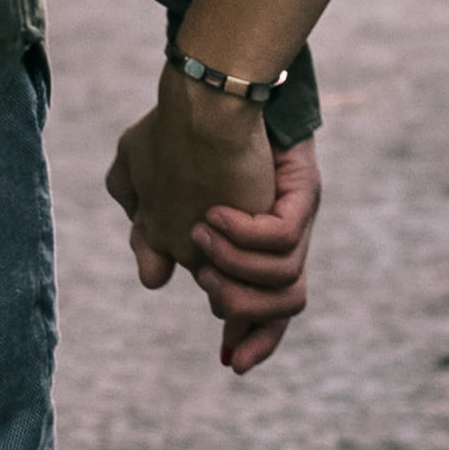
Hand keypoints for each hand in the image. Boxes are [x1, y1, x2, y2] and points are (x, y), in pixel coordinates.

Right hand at [107, 87, 318, 373]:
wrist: (202, 86)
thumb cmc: (174, 130)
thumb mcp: (147, 192)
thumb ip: (148, 237)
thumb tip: (154, 280)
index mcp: (249, 242)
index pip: (264, 306)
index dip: (252, 339)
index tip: (230, 364)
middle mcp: (281, 235)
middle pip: (284, 305)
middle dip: (240, 308)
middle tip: (205, 276)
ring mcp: (294, 217)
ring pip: (287, 284)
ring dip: (238, 270)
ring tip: (206, 232)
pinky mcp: (301, 196)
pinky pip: (284, 244)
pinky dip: (247, 239)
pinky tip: (218, 214)